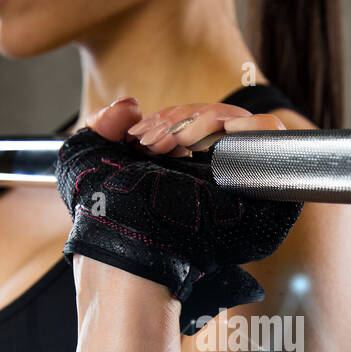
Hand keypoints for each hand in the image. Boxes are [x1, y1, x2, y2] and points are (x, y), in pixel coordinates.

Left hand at [56, 98, 302, 333]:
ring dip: (197, 119)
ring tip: (163, 147)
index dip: (171, 120)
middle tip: (150, 143)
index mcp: (185, 173)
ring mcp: (239, 182)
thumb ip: (101, 125)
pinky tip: (189, 143)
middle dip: (179, 119)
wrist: (124, 246)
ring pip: (240, 121)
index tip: (139, 137)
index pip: (198, 125)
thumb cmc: (104, 218)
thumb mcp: (84, 159)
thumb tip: (130, 105)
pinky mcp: (258, 187)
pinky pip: (266, 130)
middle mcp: (215, 177)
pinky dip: (229, 121)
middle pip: (221, 119)